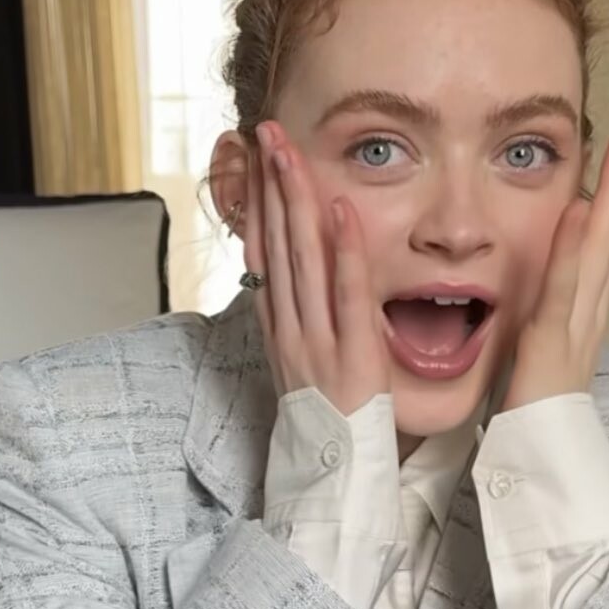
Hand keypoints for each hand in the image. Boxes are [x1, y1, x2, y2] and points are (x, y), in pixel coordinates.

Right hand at [244, 120, 390, 415]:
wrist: (331, 476)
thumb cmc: (327, 425)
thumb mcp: (305, 368)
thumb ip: (302, 326)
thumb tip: (298, 290)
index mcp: (280, 329)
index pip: (264, 252)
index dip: (259, 203)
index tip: (257, 160)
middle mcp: (290, 328)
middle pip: (276, 243)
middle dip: (271, 184)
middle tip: (267, 131)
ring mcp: (316, 340)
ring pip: (302, 258)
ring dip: (297, 200)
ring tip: (291, 151)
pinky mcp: (351, 355)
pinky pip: (347, 294)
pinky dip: (345, 250)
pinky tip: (341, 209)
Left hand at [499, 104, 608, 412]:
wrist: (547, 462)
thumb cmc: (537, 408)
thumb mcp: (544, 342)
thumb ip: (550, 303)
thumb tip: (551, 265)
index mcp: (585, 303)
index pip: (608, 230)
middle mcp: (591, 305)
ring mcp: (577, 321)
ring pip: (601, 243)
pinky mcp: (551, 341)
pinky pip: (564, 288)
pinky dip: (572, 248)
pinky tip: (579, 208)